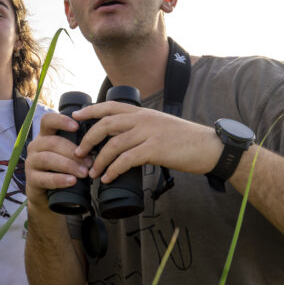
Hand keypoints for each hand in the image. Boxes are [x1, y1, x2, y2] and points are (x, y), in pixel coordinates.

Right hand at [24, 112, 92, 207]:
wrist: (48, 197)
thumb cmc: (62, 170)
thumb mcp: (67, 154)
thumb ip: (77, 146)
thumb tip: (98, 143)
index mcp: (45, 136)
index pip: (47, 120)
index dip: (61, 121)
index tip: (76, 126)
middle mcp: (35, 146)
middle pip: (52, 142)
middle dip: (73, 151)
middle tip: (90, 162)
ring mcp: (31, 163)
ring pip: (48, 159)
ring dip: (68, 165)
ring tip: (84, 173)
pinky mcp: (31, 179)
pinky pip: (44, 178)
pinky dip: (60, 179)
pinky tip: (72, 181)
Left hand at [73, 102, 219, 182]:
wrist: (209, 147)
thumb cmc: (184, 140)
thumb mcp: (160, 126)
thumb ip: (141, 128)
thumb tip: (122, 140)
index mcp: (142, 112)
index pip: (110, 106)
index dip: (90, 110)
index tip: (74, 116)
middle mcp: (143, 119)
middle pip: (106, 124)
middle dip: (88, 139)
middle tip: (78, 152)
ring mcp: (149, 133)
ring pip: (114, 144)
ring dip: (99, 160)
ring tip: (92, 173)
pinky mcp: (155, 149)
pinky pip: (126, 160)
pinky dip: (113, 170)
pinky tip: (108, 178)